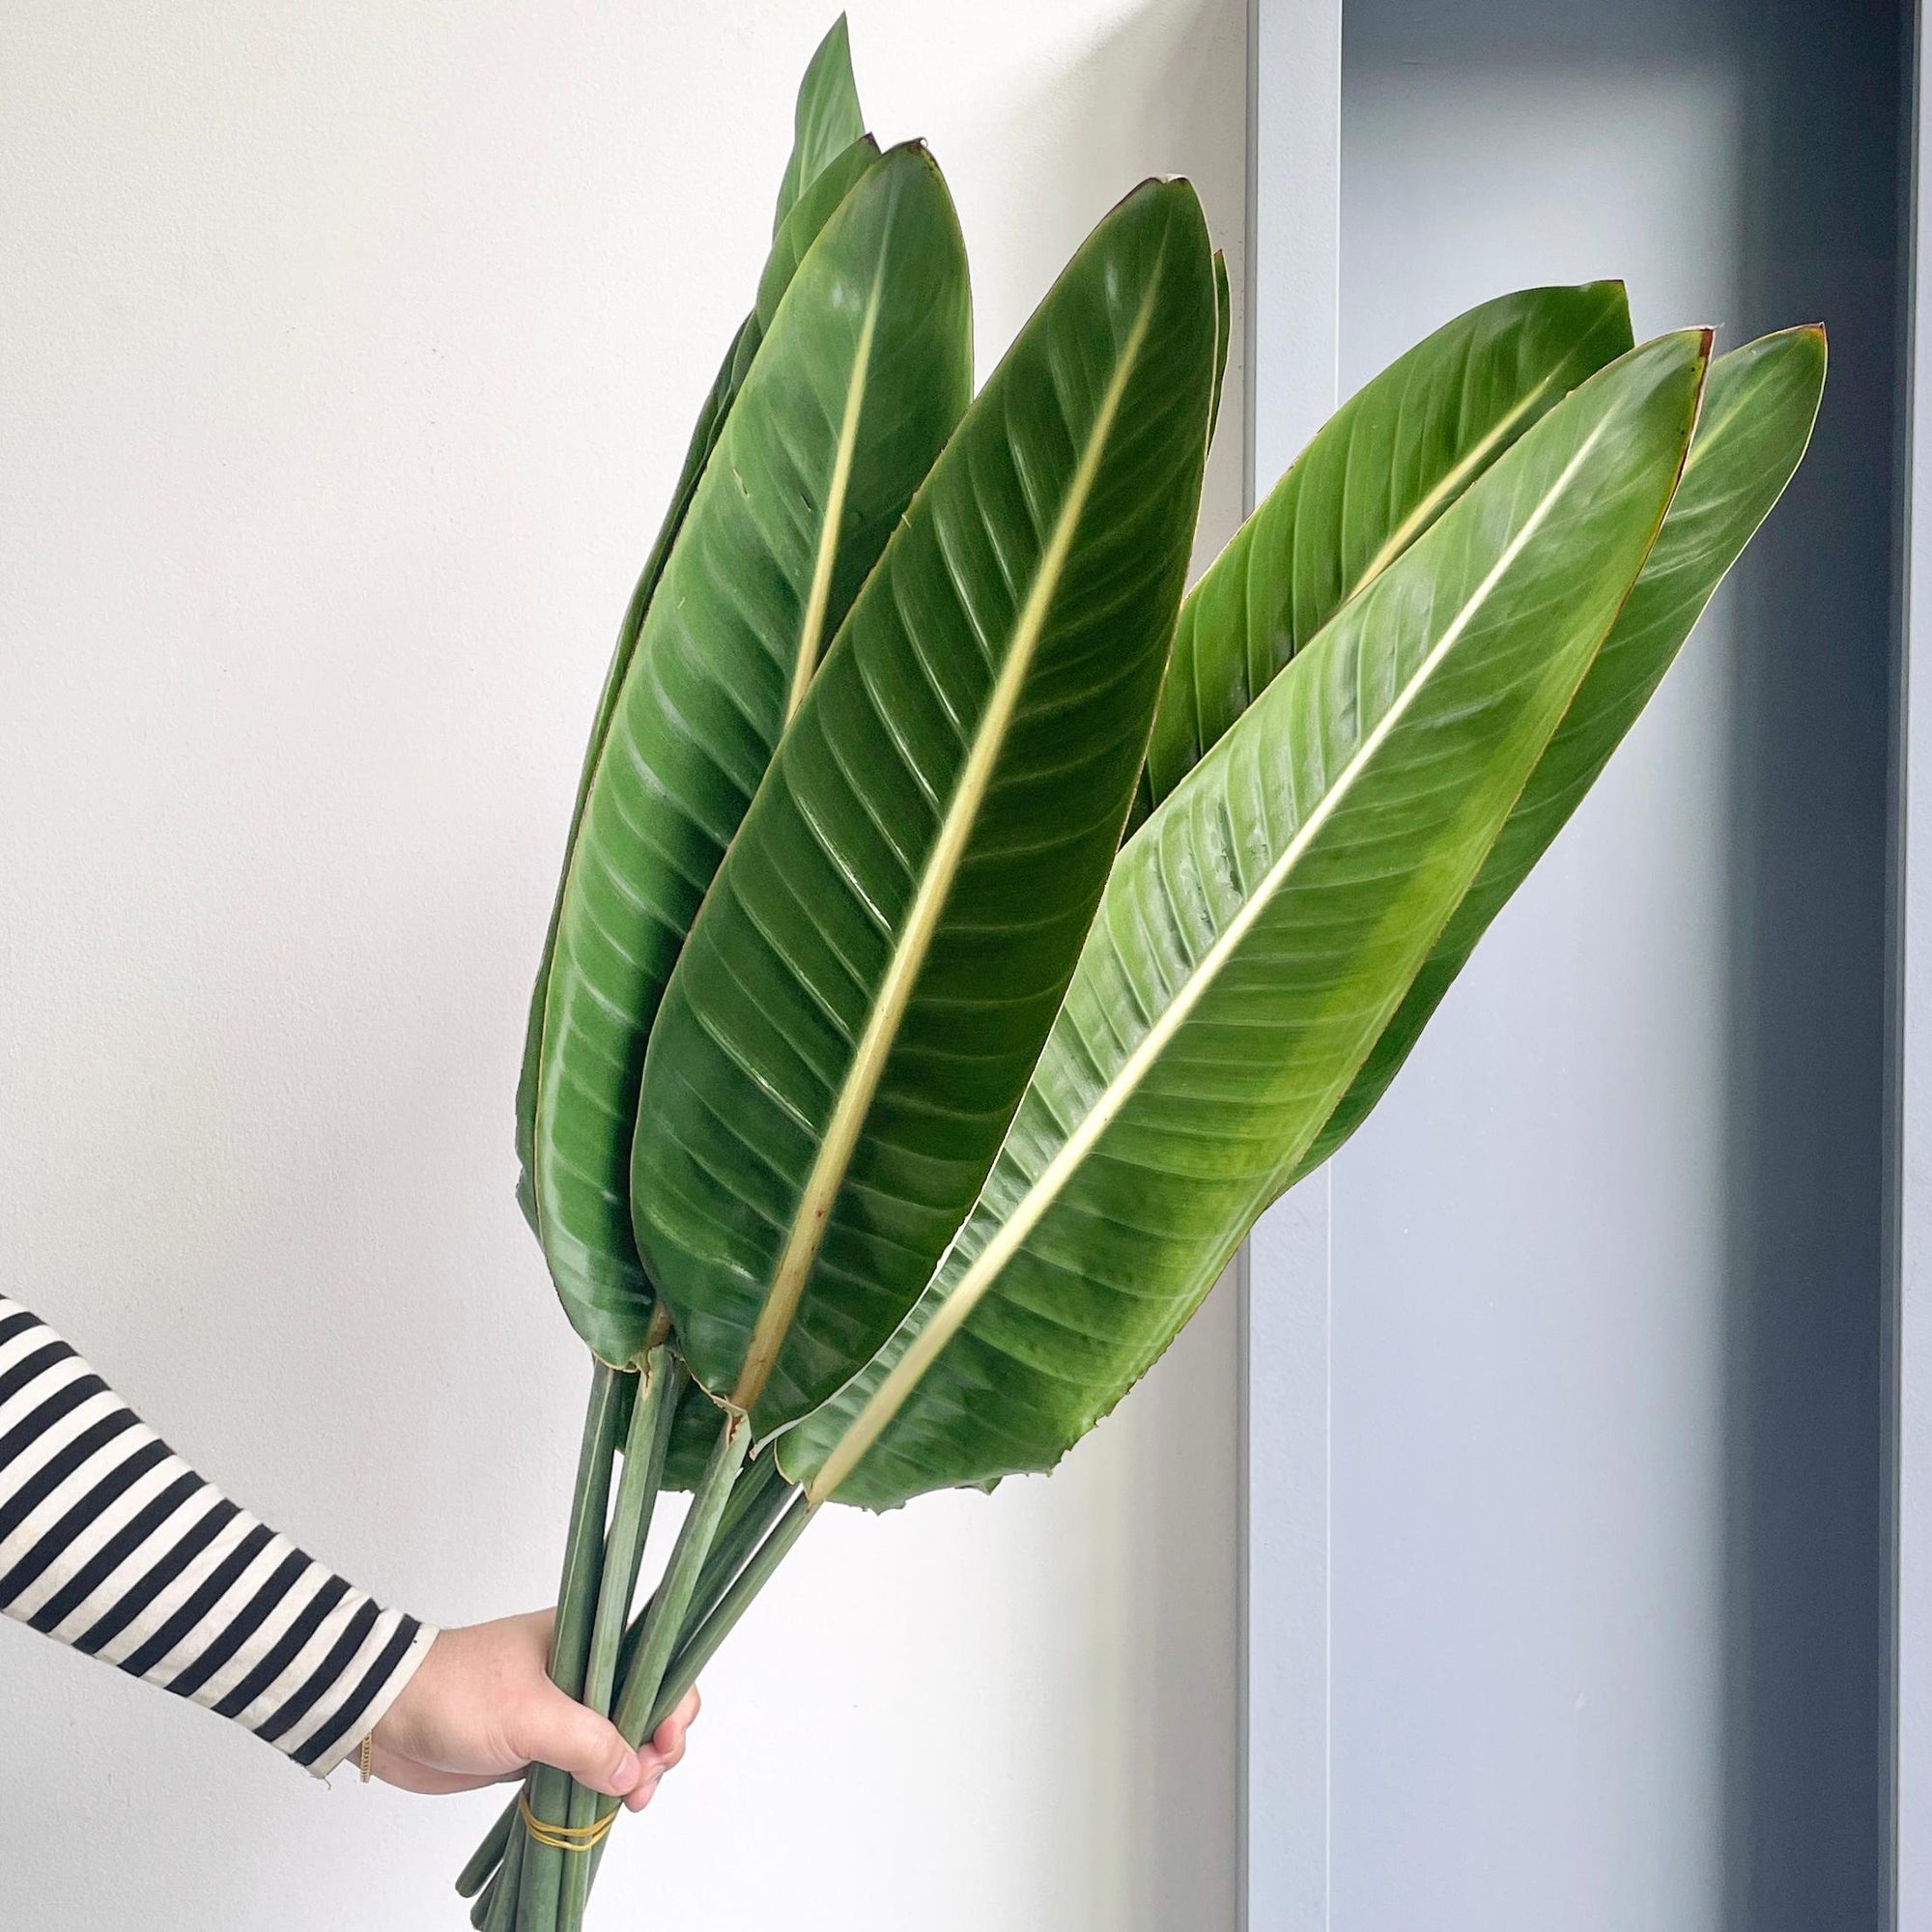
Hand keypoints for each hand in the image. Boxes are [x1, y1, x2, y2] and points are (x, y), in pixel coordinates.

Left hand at [366, 1610, 699, 1811]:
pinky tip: (606, 1806)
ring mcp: (561, 1707)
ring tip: (627, 1803)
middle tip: (643, 1786)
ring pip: (618, 1738)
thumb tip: (633, 1773)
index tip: (663, 1745)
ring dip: (631, 1771)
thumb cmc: (457, 1694)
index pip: (654, 1660)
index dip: (671, 1701)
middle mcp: (582, 1668)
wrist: (389, 1715)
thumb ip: (587, 1743)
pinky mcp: (540, 1742)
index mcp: (587, 1639)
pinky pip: (587, 1763)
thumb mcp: (529, 1715)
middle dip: (656, 1745)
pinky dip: (601, 1785)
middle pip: (644, 1702)